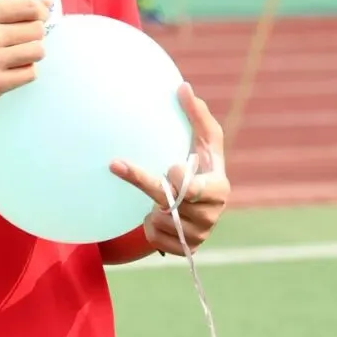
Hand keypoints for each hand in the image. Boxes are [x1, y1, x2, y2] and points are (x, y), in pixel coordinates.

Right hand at [0, 0, 48, 122]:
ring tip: (16, 53)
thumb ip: (2, 5)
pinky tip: (10, 68)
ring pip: (37, 51)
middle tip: (21, 37)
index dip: (39, 10)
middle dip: (34, 32)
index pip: (29, 7)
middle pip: (37, 29)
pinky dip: (24, 70)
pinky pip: (30, 74)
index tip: (38, 15)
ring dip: (31, 52)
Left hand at [109, 84, 229, 256]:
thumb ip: (196, 114)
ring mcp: (200, 235)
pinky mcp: (186, 250)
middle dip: (149, 185)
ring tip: (161, 199)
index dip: (178, 180)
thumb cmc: (201, 162)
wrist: (200, 203)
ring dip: (152, 209)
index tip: (166, 167)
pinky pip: (155, 239)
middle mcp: (212, 215)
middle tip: (118, 164)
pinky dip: (151, 227)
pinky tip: (160, 217)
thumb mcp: (204, 139)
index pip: (193, 187)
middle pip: (170, 203)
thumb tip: (182, 86)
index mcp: (218, 188)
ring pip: (160, 222)